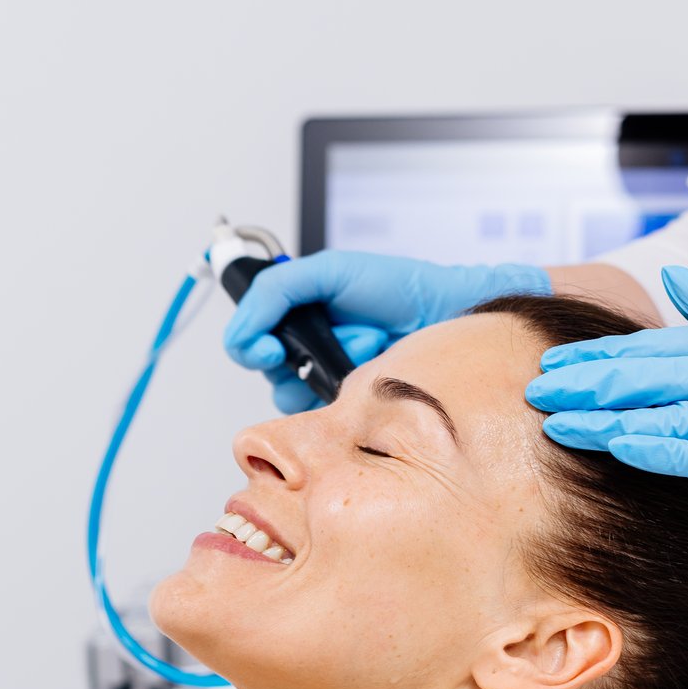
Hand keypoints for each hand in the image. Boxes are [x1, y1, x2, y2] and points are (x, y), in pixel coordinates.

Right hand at [224, 250, 550, 412]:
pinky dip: (346, 392)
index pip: (248, 339)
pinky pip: (326, 415)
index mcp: (297, 313)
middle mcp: (308, 346)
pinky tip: (371, 368)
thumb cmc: (397, 287)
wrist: (448, 313)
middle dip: (298, 359)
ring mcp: (329, 376)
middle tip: (327, 346)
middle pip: (269, 372)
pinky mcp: (352, 402)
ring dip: (327, 373)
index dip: (251, 345)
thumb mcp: (329, 273)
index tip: (271, 349)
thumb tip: (240, 332)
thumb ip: (275, 292)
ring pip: (296, 397)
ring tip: (366, 347)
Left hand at [525, 265, 687, 514]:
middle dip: (588, 382)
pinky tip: (622, 446)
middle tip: (532, 389)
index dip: (597, 356)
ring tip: (556, 423)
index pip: (655, 347)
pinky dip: (664, 448)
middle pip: (654, 374)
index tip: (548, 363)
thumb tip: (672, 285)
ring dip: (610, 418)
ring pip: (674, 411)